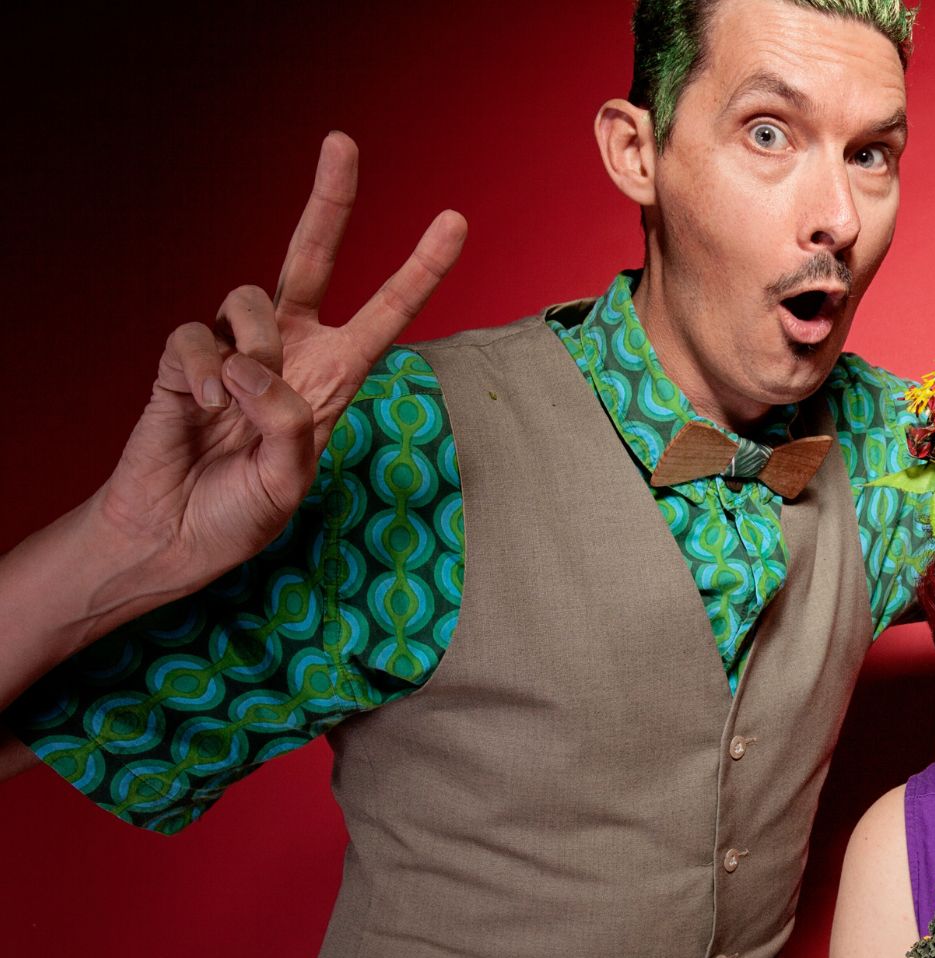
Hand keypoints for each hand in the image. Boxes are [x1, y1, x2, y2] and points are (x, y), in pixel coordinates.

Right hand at [85, 132, 465, 620]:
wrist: (173, 533)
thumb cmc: (240, 512)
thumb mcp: (291, 481)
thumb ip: (292, 426)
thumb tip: (260, 370)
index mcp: (335, 375)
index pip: (385, 310)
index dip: (420, 267)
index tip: (455, 220)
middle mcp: (289, 349)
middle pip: (312, 254)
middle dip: (329, 198)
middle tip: (342, 141)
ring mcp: (235, 348)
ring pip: (248, 299)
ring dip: (251, 353)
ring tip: (240, 408)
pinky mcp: (184, 357)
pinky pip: (196, 337)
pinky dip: (205, 371)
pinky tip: (205, 404)